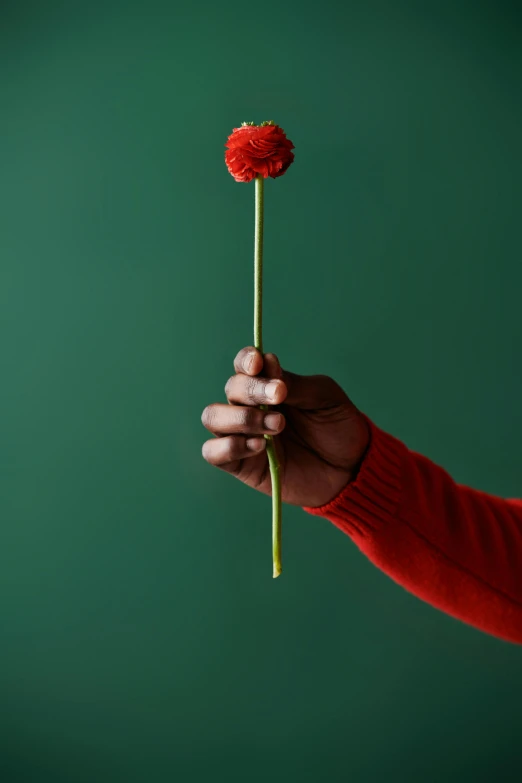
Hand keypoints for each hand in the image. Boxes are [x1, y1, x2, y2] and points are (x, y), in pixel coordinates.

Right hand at [201, 346, 369, 507]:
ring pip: (213, 417)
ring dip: (241, 417)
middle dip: (253, 391)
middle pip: (231, 388)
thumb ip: (294, 383)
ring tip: (277, 426)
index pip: (244, 365)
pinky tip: (259, 447)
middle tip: (280, 398)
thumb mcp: (324, 397)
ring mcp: (242, 435)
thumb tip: (266, 363)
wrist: (351, 468)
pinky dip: (229, 446)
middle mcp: (251, 407)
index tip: (259, 363)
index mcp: (270, 385)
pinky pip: (213, 452)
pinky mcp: (241, 465)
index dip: (246, 360)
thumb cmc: (338, 427)